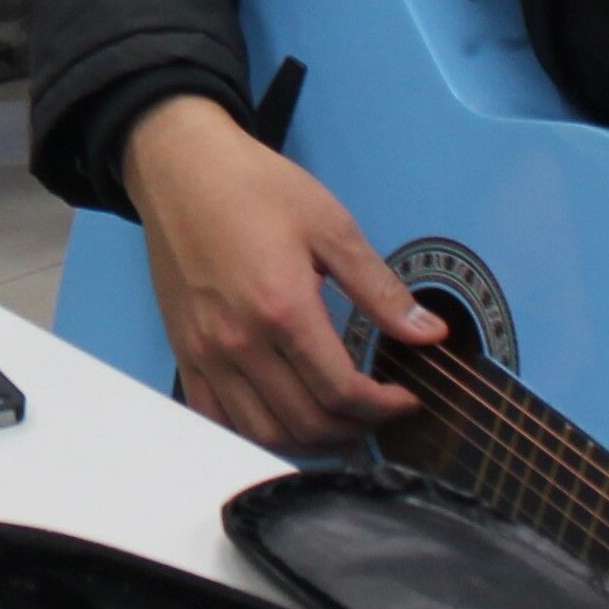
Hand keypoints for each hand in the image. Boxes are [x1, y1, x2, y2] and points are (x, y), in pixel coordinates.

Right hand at [122, 95, 443, 447]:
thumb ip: (379, 288)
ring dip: (307, 441)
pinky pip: (214, 416)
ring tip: (336, 422)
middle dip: (353, 429)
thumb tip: (430, 334)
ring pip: (261, 431)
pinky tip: (280, 419)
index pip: (341, 391)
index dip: (383, 408)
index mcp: (283, 309)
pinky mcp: (182, 349)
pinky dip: (252, 433)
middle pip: (305, 421)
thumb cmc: (256, 187)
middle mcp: (240, 341)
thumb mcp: (330, 225)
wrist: (178, 166)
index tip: (406, 399)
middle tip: (377, 414)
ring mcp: (205, 350)